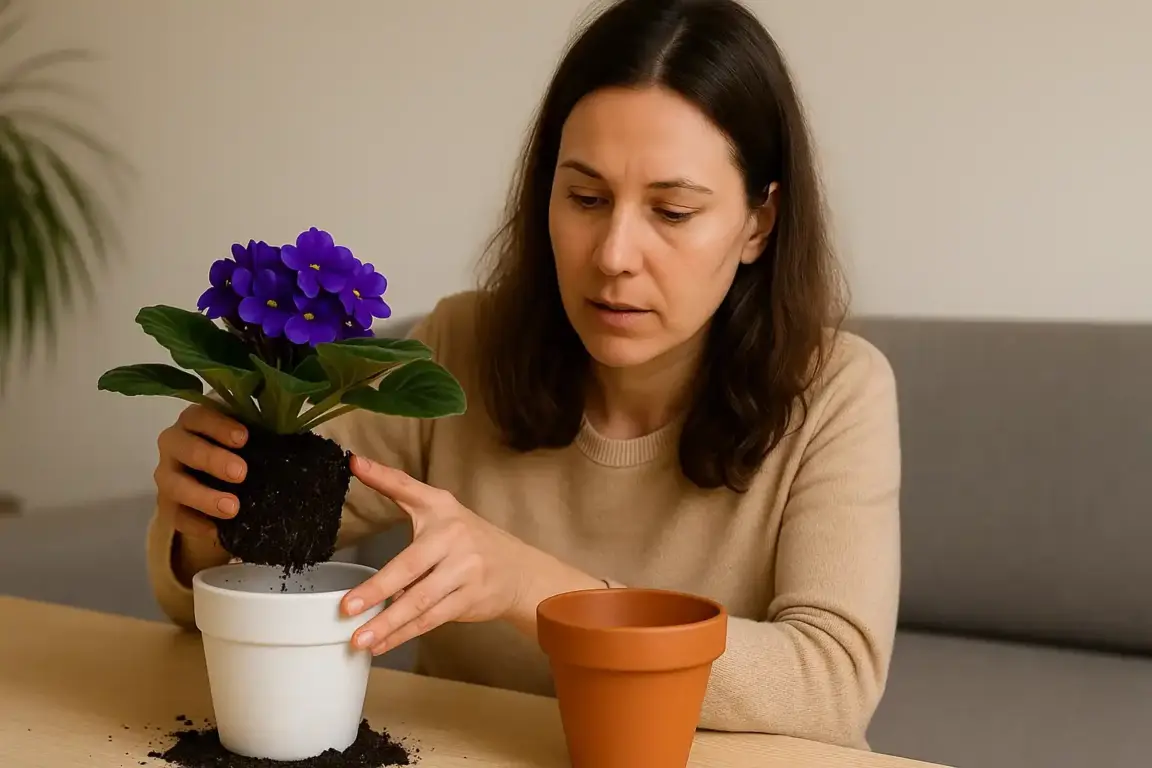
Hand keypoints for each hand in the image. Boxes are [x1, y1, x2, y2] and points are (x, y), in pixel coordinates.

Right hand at [154, 403, 248, 546]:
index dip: (218, 425)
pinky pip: (176, 516)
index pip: (198, 416)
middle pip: (183, 447)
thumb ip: (262, 429)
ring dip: (203, 497)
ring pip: (174, 485)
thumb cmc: (239, 450)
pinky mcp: (168, 505)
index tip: (244, 438)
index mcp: (194, 421)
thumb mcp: (249, 437)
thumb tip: (293, 431)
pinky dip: (196, 524)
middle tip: (241, 473)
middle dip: (212, 459)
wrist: (221, 483)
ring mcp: (167, 476)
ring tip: (232, 508)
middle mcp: (174, 445)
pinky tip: (217, 531)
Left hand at [341, 455, 603, 654]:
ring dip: (388, 623)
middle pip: (410, 567)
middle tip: (348, 607)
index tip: (356, 464)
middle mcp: (454, 539)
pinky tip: (382, 644)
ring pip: (419, 601)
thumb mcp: (440, 509)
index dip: (383, 477)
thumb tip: (358, 464)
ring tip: (359, 639)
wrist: (518, 570)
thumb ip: (400, 489)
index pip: (408, 489)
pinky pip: (430, 620)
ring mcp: (464, 572)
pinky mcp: (468, 600)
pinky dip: (404, 633)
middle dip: (378, 588)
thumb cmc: (469, 539)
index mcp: (442, 510)